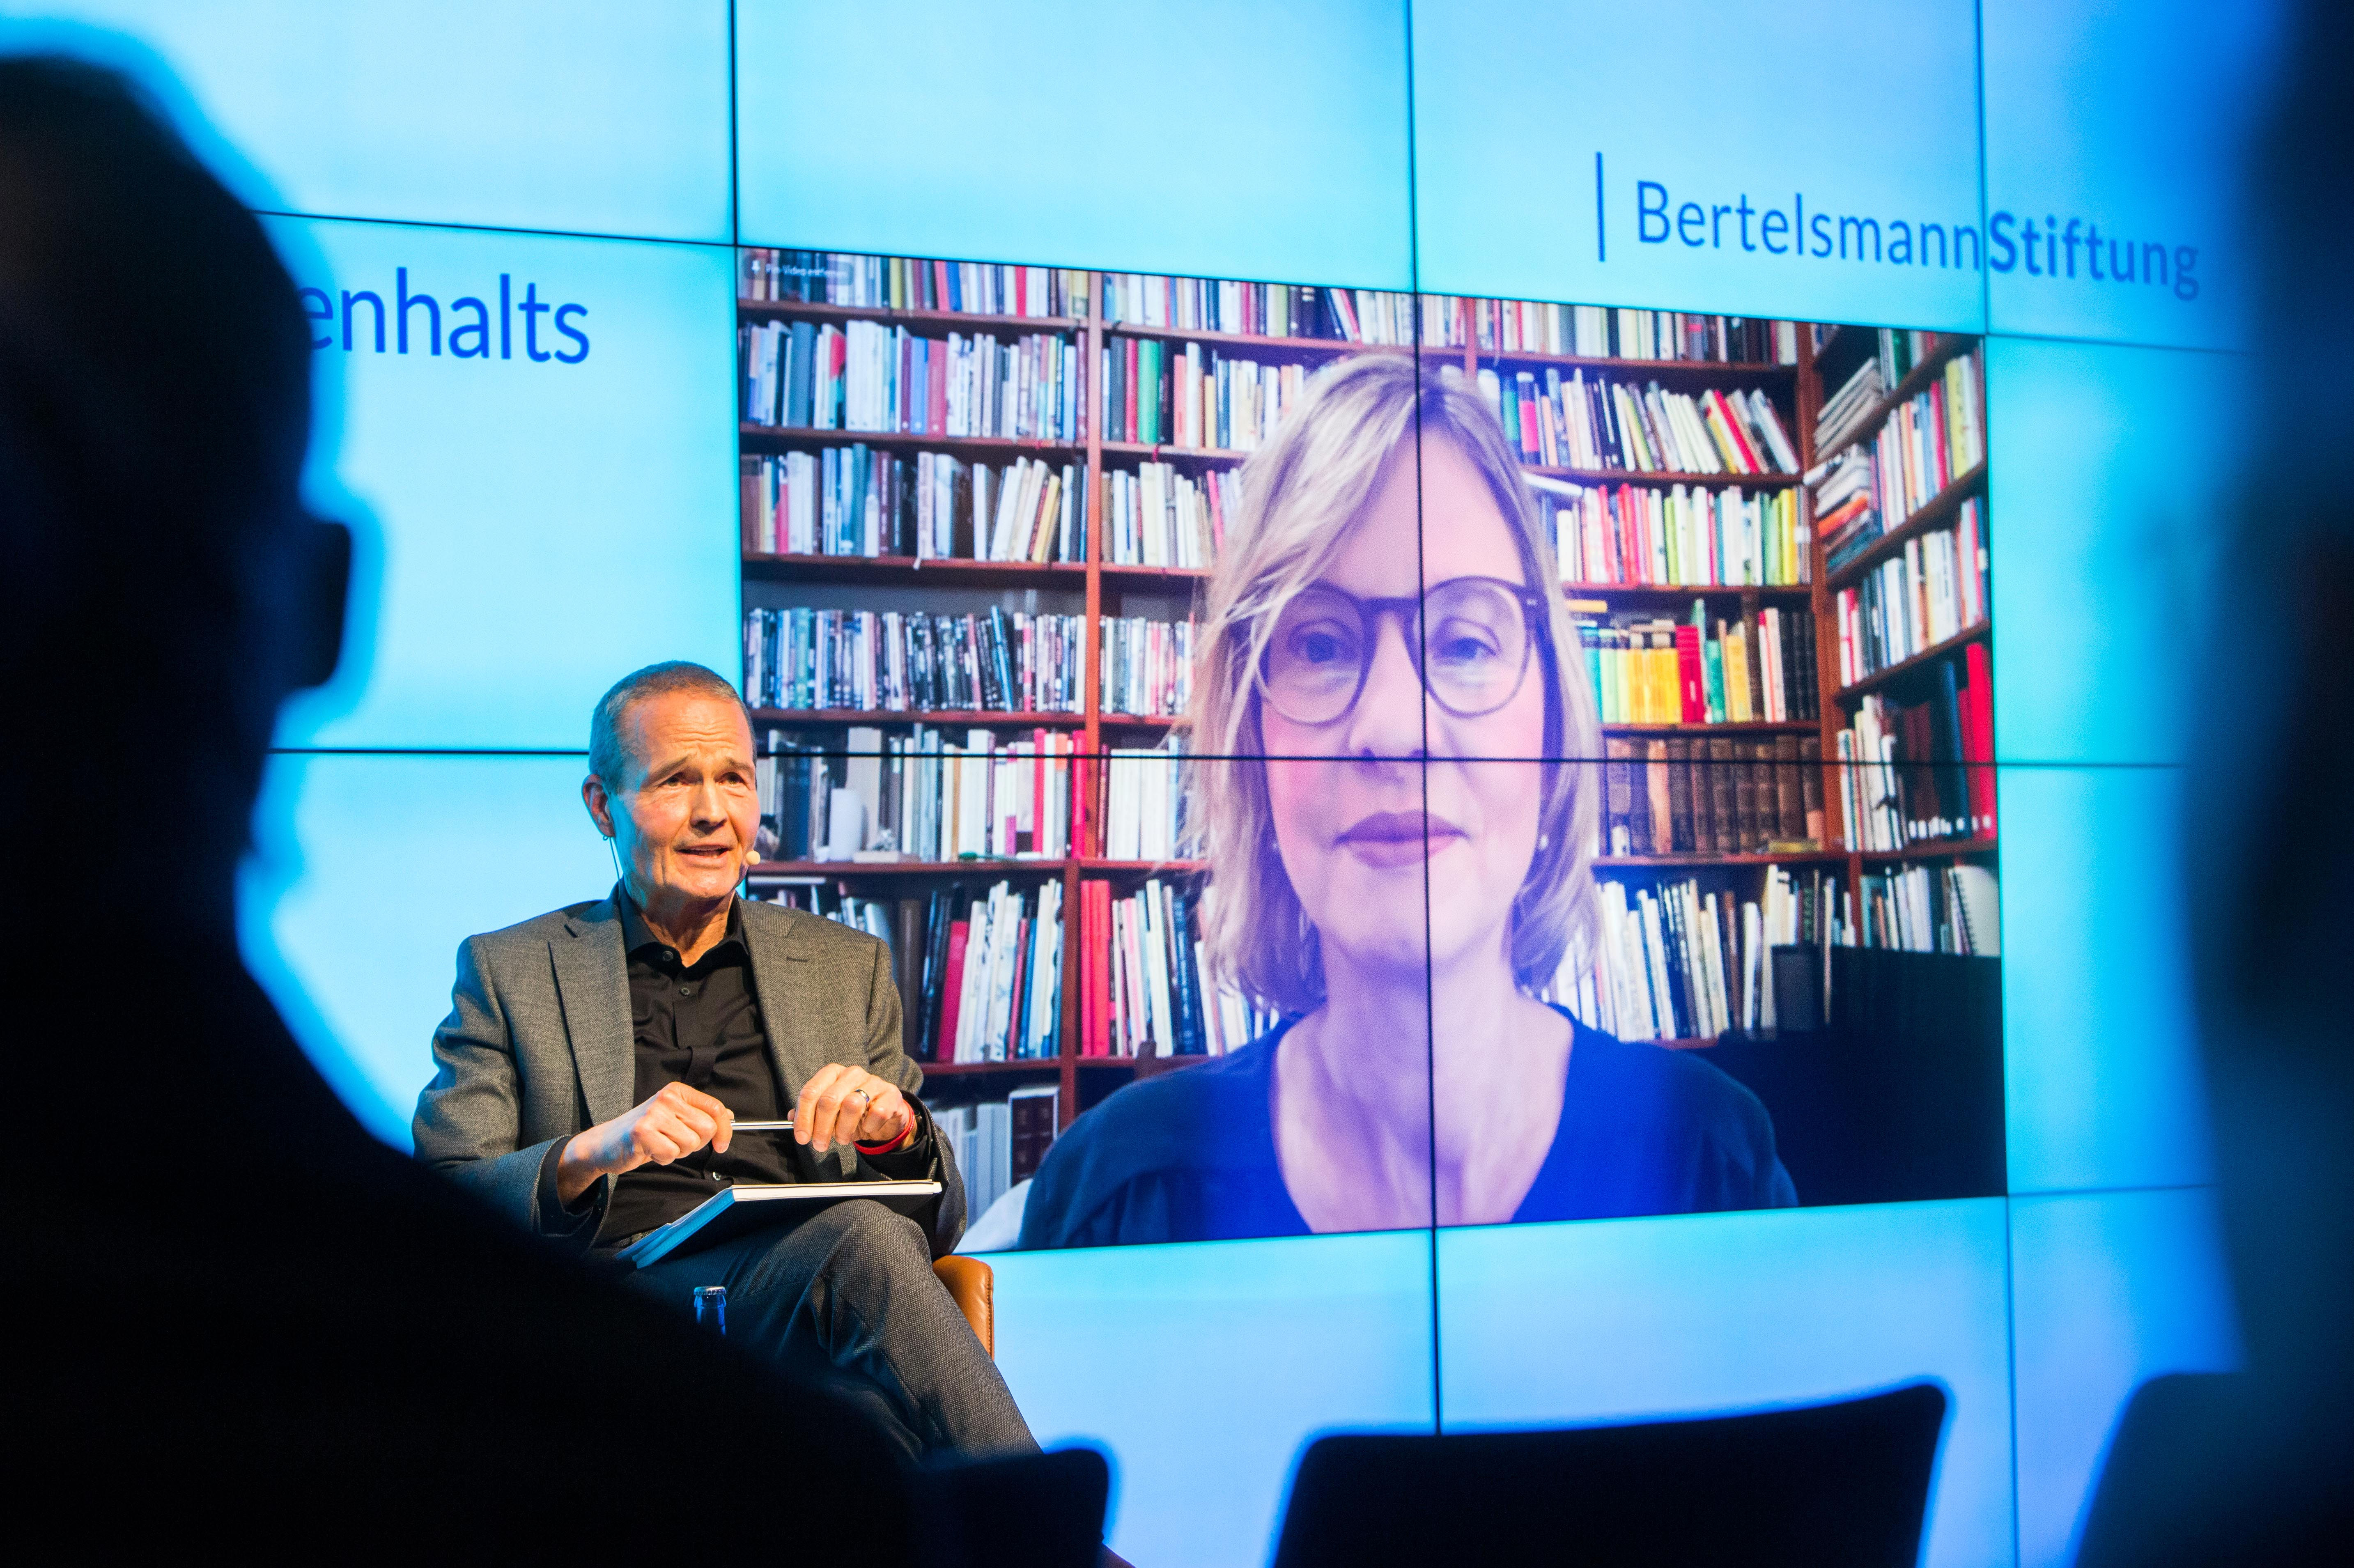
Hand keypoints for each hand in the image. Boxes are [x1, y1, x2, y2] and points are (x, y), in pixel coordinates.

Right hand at [556, 1082, 732, 1204]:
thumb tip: (728, 1116)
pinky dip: (663, 1158)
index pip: (716, 1109)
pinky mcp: (643, 1131)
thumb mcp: (674, 1117)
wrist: (606, 1143)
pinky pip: (671, 1154)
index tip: (721, 1145)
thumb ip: (700, 1115)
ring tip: (660, 1144)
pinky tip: (650, 1150)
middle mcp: (667, 1097)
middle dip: (695, 1143)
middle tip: (674, 1141)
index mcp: (677, 1091)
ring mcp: (654, 1113)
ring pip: (691, 1143)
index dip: (724, 1131)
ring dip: (678, 1151)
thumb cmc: (644, 1132)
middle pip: (707, 1128)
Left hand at [795, 1063, 911, 1153]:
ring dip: (844, 1129)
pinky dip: (869, 1126)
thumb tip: (790, 1118)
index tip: (802, 1138)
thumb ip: (810, 1112)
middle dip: (822, 1128)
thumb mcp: (829, 1112)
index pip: (810, 1092)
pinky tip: (867, 1129)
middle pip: (829, 1100)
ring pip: (852, 1105)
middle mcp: (851, 1073)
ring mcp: (873, 1081)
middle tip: (820, 1145)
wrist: (885, 1112)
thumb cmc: (852, 1112)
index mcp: (832, 1073)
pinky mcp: (890, 1093)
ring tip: (843, 1139)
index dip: (803, 1118)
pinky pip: (877, 1112)